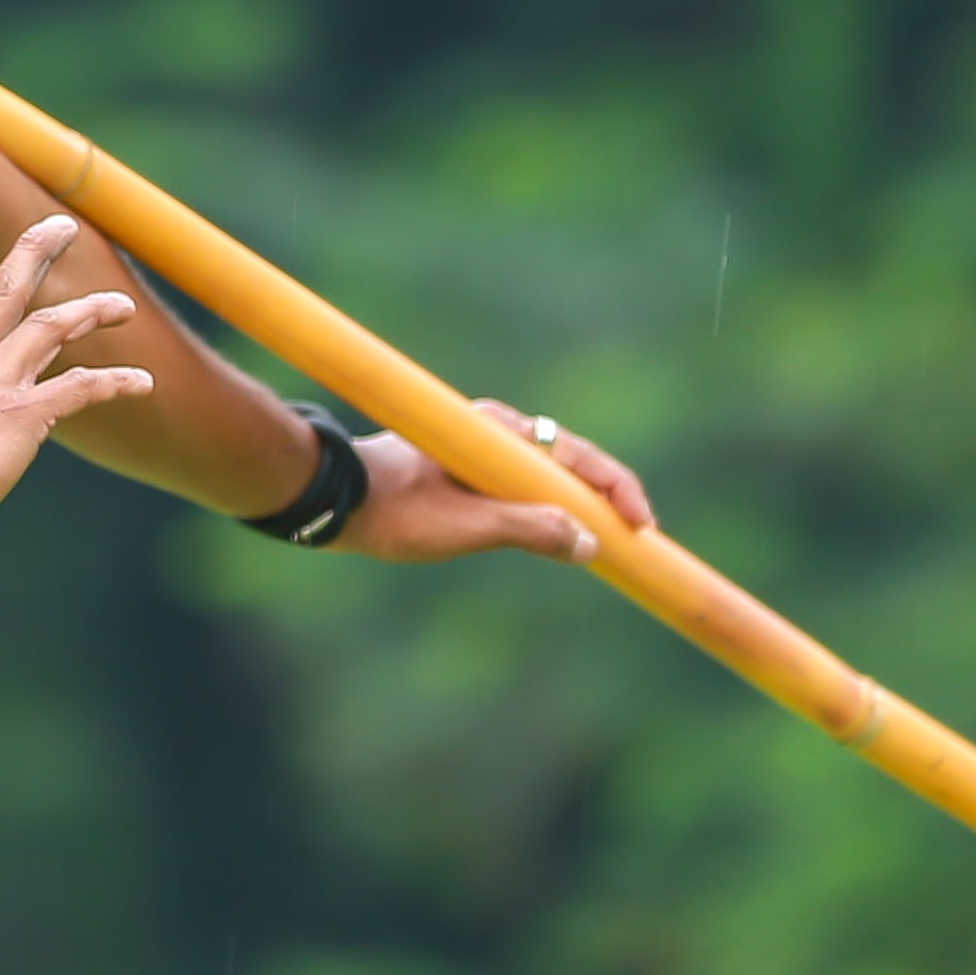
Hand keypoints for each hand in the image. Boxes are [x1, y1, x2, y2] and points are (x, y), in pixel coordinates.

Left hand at [343, 403, 655, 564]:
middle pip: (573, 459)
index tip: (641, 527)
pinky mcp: (469, 465)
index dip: (619, 490)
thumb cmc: (393, 510)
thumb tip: (588, 544)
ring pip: (550, 471)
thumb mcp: (467, 528)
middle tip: (636, 536)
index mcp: (500, 432)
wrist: (334, 499)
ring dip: (582, 501)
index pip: (581, 455)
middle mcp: (497, 430)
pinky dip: (553, 505)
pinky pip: (527, 481)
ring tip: (608, 540)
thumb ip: (530, 530)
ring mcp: (483, 446)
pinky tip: (561, 533)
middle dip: (609, 495)